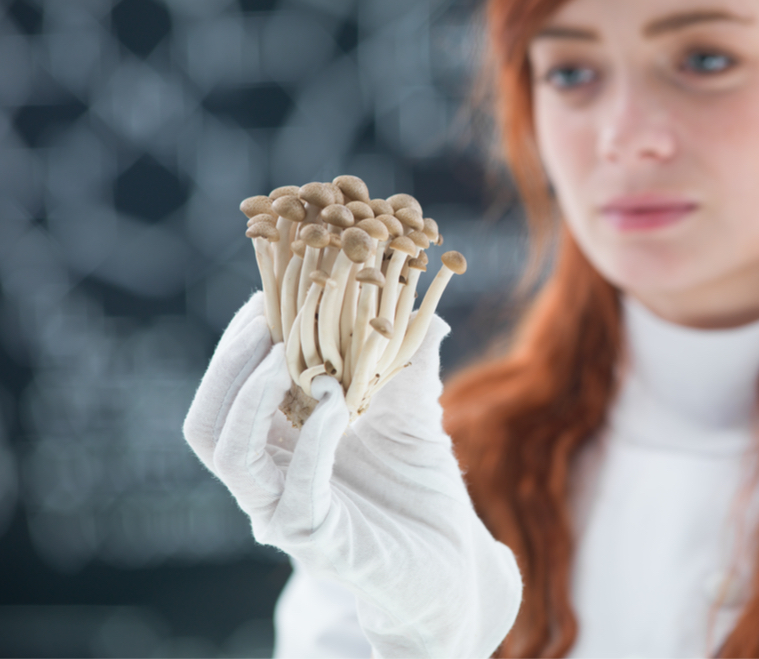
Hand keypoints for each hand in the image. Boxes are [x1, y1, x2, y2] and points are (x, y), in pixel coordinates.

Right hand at [183, 293, 521, 657]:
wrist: (453, 561)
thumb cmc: (421, 486)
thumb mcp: (414, 410)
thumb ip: (410, 360)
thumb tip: (428, 308)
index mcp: (280, 444)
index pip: (231, 389)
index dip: (240, 340)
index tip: (267, 292)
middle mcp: (270, 479)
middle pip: (209, 420)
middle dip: (229, 362)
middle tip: (264, 316)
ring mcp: (286, 513)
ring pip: (229, 455)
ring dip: (252, 396)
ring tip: (286, 352)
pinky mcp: (317, 541)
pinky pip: (296, 491)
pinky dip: (312, 440)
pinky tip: (337, 403)